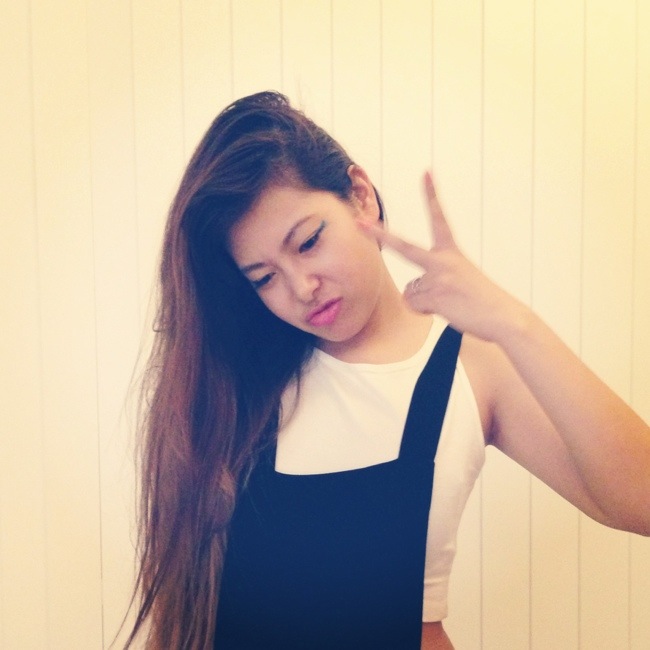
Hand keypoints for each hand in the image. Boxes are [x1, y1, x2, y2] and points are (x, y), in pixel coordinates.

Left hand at [368, 172, 526, 342]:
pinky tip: (448, 311)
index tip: (426, 172)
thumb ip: (435, 280)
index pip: (440, 219)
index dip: (432, 195)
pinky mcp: (435, 295)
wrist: (504, 316)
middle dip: (380, 235)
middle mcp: (443, 260)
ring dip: (424, 302)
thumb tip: (411, 296)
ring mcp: (438, 277)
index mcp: (452, 251)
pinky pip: (413, 305)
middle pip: (404, 246)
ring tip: (451, 305)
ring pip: (411, 291)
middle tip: (360, 223)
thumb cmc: (484, 302)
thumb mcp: (462, 281)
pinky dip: (425, 312)